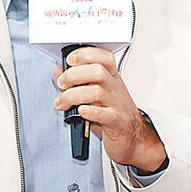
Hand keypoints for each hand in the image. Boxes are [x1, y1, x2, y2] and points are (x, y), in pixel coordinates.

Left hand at [52, 47, 165, 170]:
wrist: (133, 137)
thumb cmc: (114, 113)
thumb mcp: (95, 94)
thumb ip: (75, 82)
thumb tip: (58, 72)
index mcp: (111, 77)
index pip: (103, 57)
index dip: (85, 54)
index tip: (70, 60)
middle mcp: (114, 88)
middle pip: (97, 71)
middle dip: (73, 75)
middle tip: (61, 83)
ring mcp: (116, 104)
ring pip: (97, 91)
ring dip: (73, 95)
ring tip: (63, 102)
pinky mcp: (116, 122)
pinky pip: (104, 114)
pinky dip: (90, 112)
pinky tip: (80, 111)